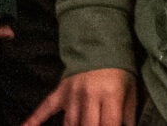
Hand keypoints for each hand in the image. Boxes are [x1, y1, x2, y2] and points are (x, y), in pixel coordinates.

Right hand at [21, 70, 135, 125]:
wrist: (100, 48)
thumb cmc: (119, 75)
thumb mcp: (130, 95)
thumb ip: (126, 119)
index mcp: (110, 96)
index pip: (109, 125)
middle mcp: (88, 96)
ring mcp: (71, 94)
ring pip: (69, 124)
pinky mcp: (60, 92)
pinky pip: (46, 107)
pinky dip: (35, 118)